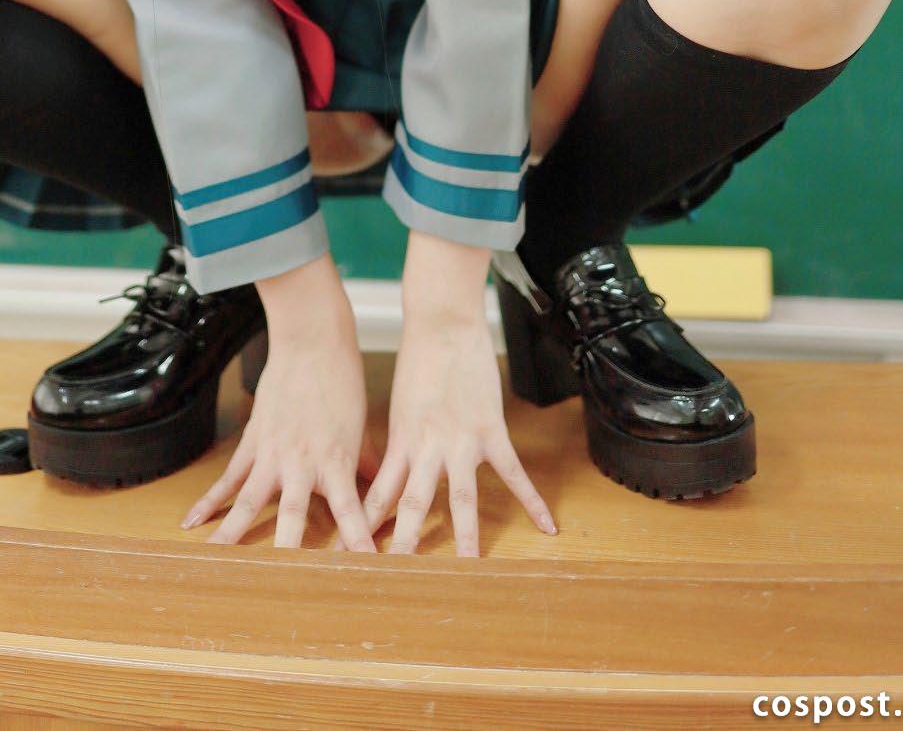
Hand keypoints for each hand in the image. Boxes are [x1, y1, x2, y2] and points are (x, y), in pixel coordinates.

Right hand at [179, 304, 382, 550]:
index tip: (364, 571)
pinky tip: (191, 524)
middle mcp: (302, 462)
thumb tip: (386, 492)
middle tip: (283, 587)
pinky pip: (229, 478)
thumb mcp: (361, 425)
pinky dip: (210, 502)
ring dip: (234, 534)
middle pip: (294, 515)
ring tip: (218, 565)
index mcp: (336, 460)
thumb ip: (368, 464)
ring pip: (250, 502)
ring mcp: (272, 454)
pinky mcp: (252, 443)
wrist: (312, 340)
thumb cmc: (342, 380)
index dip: (357, 542)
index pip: (350, 511)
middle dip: (290, 552)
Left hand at [357, 309, 557, 556]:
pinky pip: (513, 472)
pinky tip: (547, 526)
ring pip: (461, 497)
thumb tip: (381, 476)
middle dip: (404, 544)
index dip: (367, 527)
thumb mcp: (397, 408)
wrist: (442, 323)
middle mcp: (427, 447)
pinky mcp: (490, 431)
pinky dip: (531, 500)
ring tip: (468, 570)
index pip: (379, 495)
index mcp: (400, 442)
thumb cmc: (417, 360)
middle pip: (413, 504)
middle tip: (397, 580)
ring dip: (464, 536)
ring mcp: (460, 441)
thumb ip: (396, 446)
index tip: (355, 558)